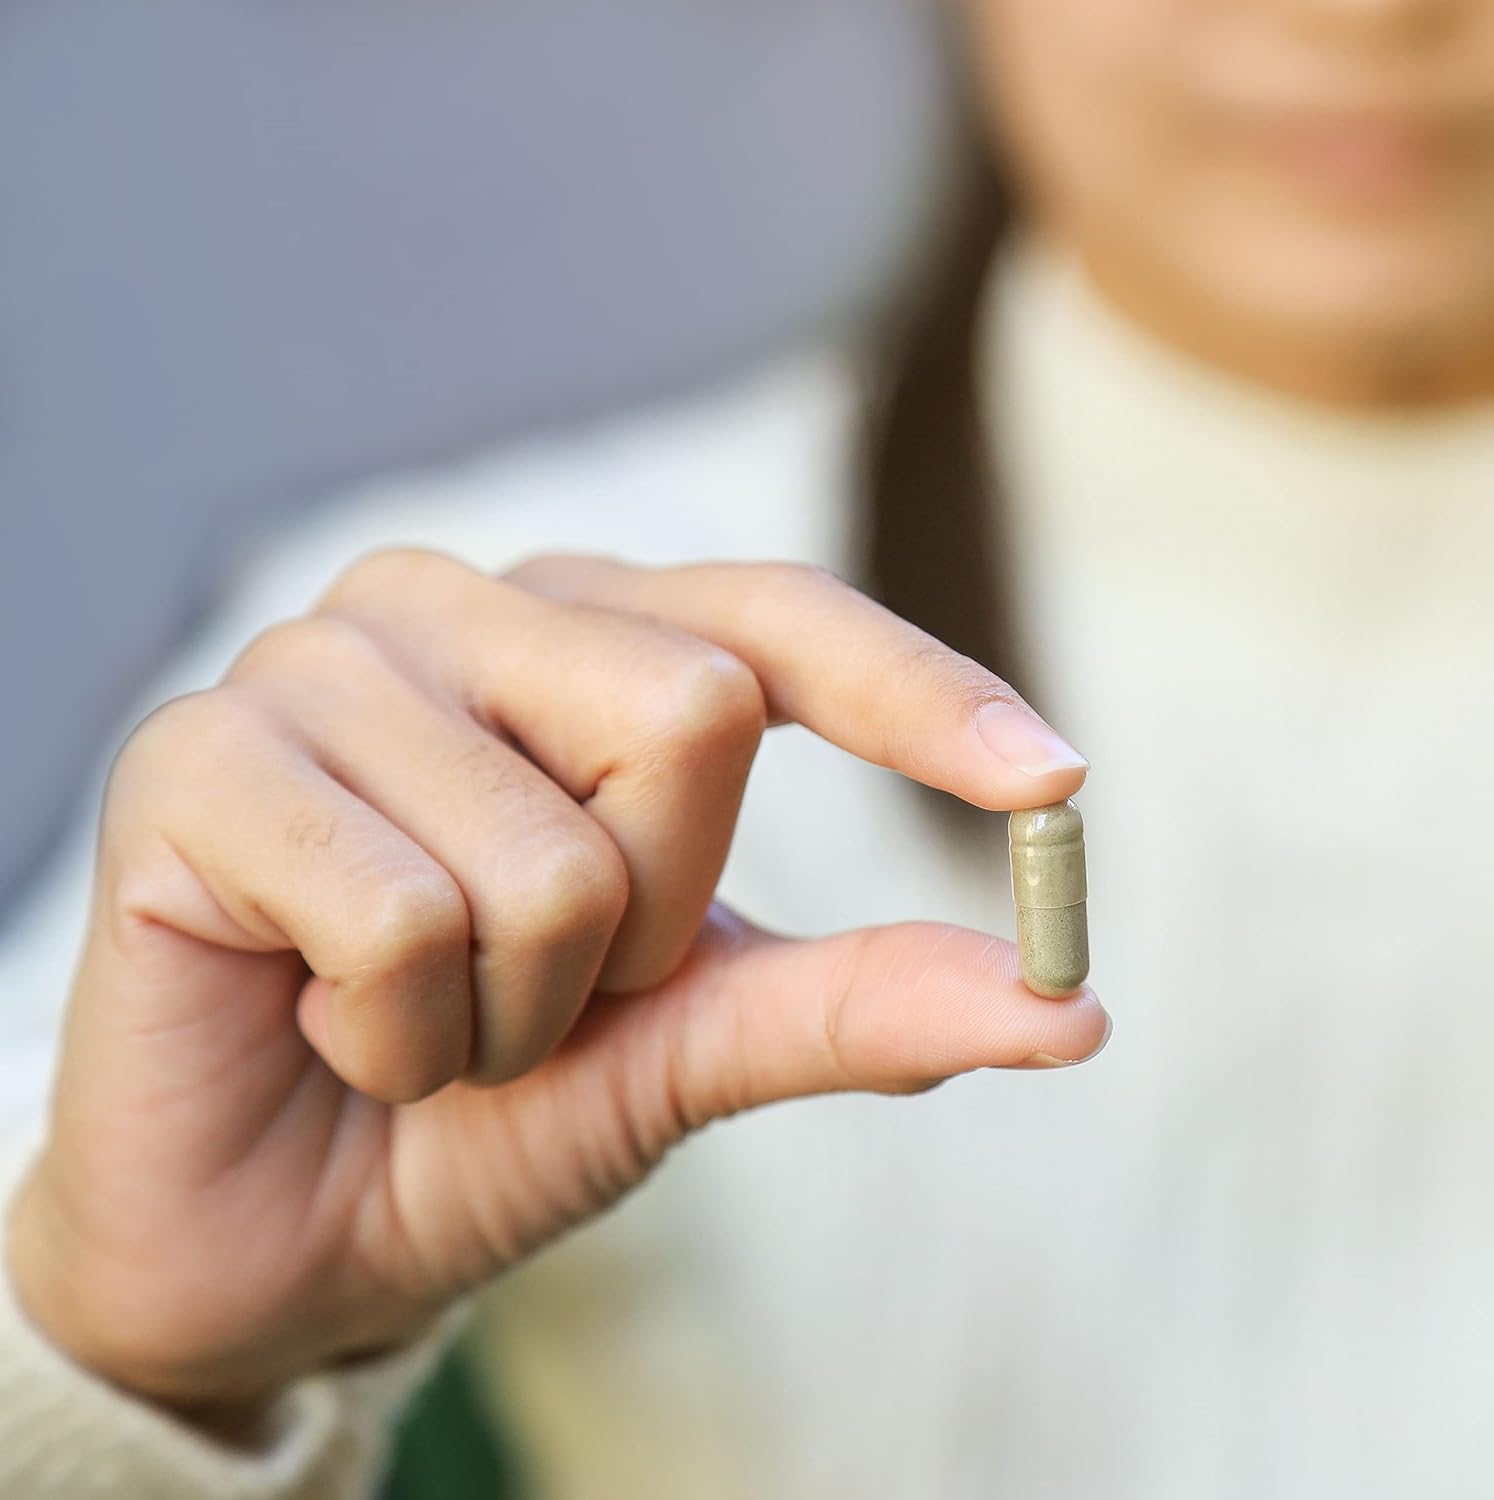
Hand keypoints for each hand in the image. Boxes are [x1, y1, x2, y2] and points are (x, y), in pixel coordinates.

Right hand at [6, 550, 1106, 1412]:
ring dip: (513, 1013)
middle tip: (536, 991)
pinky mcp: (195, 756)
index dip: (919, 694)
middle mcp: (457, 610)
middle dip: (649, 928)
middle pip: (695, 714)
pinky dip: (396, 1035)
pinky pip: (400, 917)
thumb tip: (1066, 1008)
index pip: (778, 620)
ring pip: (551, 855)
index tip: (1052, 785)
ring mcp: (319, 664)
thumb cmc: (484, 1106)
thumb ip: (855, 1003)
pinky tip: (320, 1022)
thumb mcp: (687, 1048)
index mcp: (579, 637)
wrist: (277, 1229)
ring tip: (418, 1019)